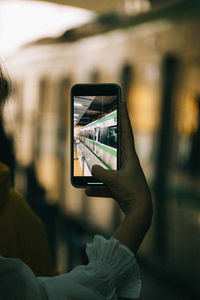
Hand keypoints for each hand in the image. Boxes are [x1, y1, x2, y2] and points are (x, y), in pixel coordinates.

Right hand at [85, 102, 151, 216]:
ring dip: (98, 171)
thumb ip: (100, 172)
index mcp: (130, 157)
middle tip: (98, 129)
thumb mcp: (113, 179)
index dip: (124, 116)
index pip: (126, 131)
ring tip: (86, 171)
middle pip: (115, 146)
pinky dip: (97, 188)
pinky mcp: (121, 187)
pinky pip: (106, 184)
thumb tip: (91, 168)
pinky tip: (87, 191)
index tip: (123, 101)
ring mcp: (124, 175)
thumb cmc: (131, 191)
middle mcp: (128, 164)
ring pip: (108, 168)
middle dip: (106, 139)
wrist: (140, 211)